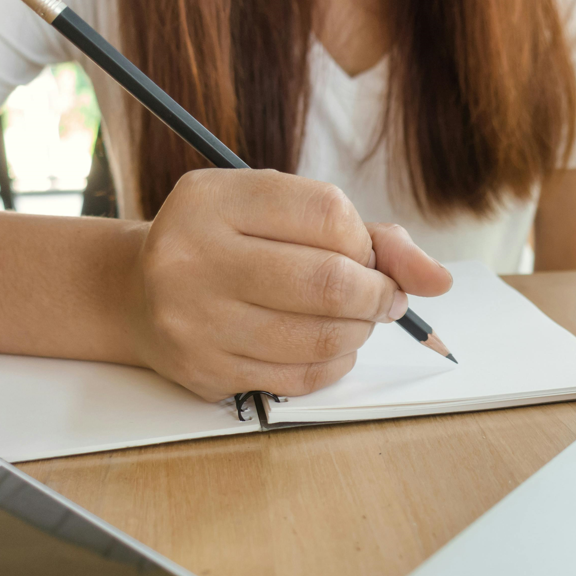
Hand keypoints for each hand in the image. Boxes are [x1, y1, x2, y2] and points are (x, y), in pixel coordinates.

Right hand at [124, 169, 452, 400]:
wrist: (138, 294)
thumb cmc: (230, 245)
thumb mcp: (281, 214)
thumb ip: (368, 236)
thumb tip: (437, 280)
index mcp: (214, 198)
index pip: (328, 214)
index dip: (367, 242)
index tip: (367, 256)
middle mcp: (193, 256)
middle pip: (330, 282)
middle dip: (378, 295)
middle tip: (383, 297)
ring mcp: (194, 319)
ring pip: (322, 337)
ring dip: (359, 331)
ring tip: (354, 319)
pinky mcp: (205, 370)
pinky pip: (302, 377)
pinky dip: (334, 361)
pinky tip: (325, 344)